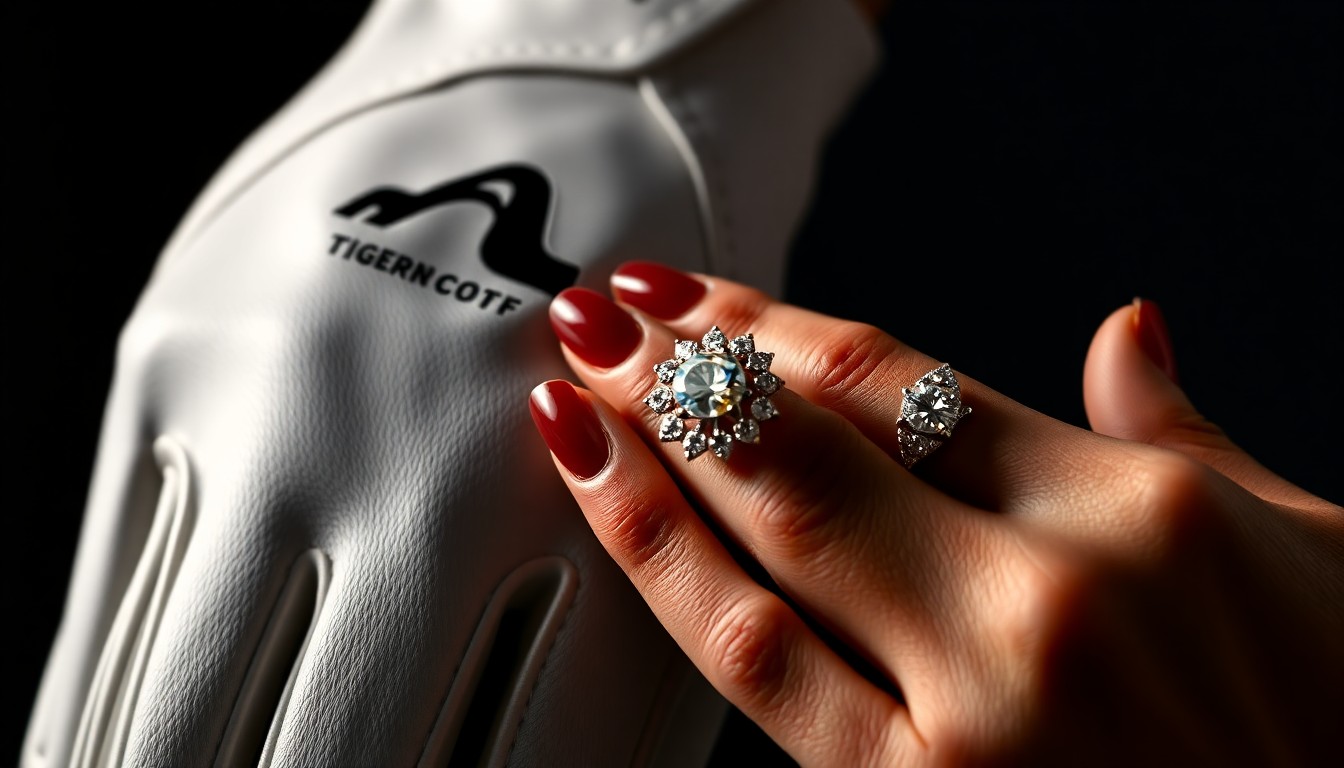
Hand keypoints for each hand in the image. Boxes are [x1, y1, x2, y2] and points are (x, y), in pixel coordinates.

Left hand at [529, 261, 1343, 765]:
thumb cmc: (1337, 720)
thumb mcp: (1311, 552)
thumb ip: (1186, 433)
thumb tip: (1129, 327)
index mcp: (1140, 510)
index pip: (901, 378)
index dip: (775, 324)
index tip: (696, 295)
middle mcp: (1050, 597)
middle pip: (813, 439)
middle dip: (685, 367)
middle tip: (602, 318)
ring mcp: (978, 710)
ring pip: (771, 542)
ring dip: (649, 453)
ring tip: (573, 394)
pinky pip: (762, 671)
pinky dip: (669, 574)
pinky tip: (611, 508)